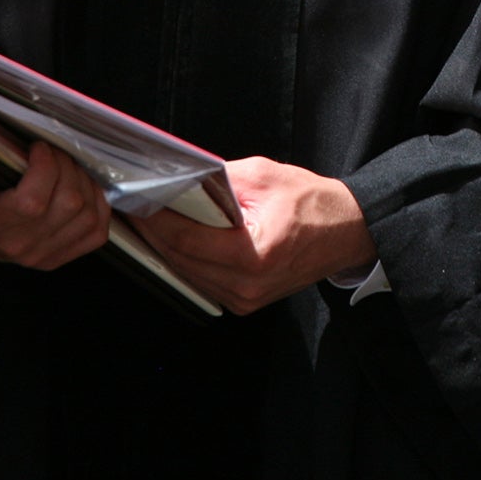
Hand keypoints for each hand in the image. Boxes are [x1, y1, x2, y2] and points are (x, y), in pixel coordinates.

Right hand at [0, 134, 110, 270]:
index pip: (32, 202)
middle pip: (67, 203)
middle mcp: (19, 246)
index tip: (37, 146)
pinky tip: (80, 187)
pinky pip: (95, 233)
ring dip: (83, 182)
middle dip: (66, 167)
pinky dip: (98, 206)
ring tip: (64, 166)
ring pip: (86, 214)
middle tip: (52, 151)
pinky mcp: (59, 258)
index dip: (45, 168)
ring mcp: (42, 256)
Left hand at [138, 157, 378, 316]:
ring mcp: (245, 299)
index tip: (137, 201)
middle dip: (153, 233)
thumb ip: (218, 180)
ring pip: (187, 274)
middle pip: (180, 260)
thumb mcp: (264, 176)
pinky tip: (175, 240)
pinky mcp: (245, 302)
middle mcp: (248, 285)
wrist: (346, 232)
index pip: (187, 240)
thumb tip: (179, 180)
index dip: (157, 220)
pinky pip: (202, 281)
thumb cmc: (313, 203)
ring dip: (165, 249)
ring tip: (148, 221)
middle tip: (134, 207)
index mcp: (255, 254)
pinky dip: (186, 260)